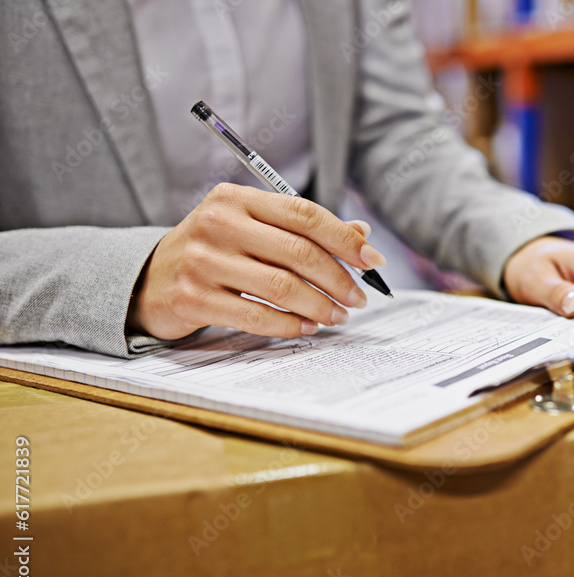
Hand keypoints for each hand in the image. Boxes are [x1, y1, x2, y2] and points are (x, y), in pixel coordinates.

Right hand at [126, 183, 384, 340]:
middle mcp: (218, 223)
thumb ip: (301, 229)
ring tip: (337, 315)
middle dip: (339, 279)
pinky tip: (307, 327)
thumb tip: (362, 233)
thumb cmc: (212, 252)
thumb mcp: (250, 228)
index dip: (345, 239)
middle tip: (358, 298)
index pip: (304, 214)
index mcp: (236, 199)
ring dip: (319, 306)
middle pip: (298, 252)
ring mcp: (202, 261)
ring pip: (282, 286)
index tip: (373, 260)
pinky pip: (257, 316)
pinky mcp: (194, 298)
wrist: (147, 279)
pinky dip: (290, 325)